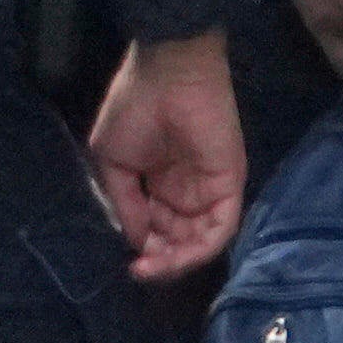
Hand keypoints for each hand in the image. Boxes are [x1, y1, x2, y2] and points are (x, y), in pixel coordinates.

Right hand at [94, 33, 254, 277]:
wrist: (167, 72)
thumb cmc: (134, 107)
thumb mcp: (112, 161)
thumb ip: (126, 204)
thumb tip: (138, 240)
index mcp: (159, 181)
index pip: (158, 228)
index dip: (145, 248)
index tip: (130, 264)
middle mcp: (186, 188)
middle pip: (179, 240)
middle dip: (160, 261)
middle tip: (141, 270)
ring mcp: (209, 186)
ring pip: (199, 241)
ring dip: (176, 262)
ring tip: (152, 267)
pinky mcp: (229, 182)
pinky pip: (221, 228)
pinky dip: (199, 250)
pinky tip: (172, 257)